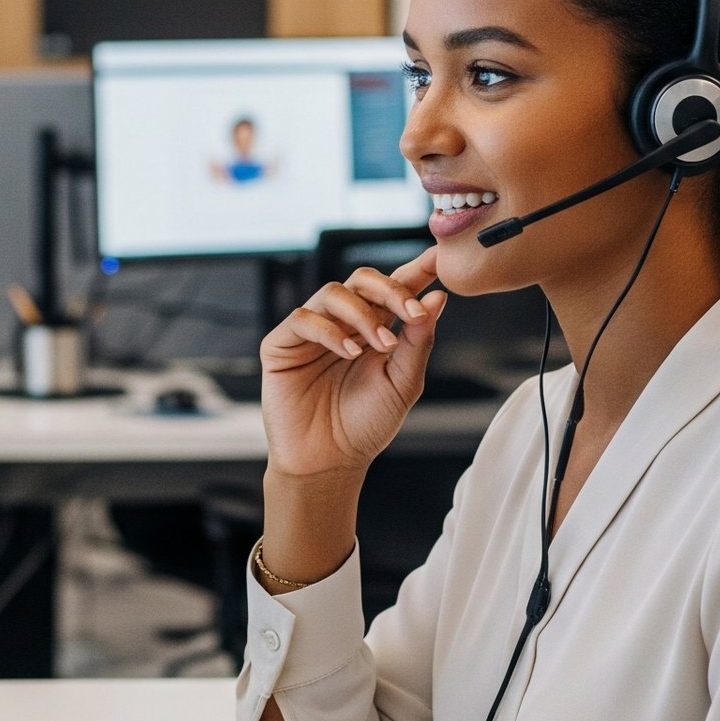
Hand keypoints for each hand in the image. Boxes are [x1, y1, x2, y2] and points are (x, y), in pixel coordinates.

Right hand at [259, 250, 445, 480]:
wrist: (329, 462)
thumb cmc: (366, 425)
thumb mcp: (403, 382)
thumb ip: (418, 340)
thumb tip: (437, 297)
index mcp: (374, 329)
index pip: (394, 290)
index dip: (415, 271)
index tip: (437, 258)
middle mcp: (342, 324)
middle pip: (363, 280)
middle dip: (392, 290)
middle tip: (412, 313)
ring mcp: (311, 332)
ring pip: (334, 292)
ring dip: (363, 313)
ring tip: (380, 345)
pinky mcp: (282, 344)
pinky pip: (304, 318)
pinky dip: (330, 330)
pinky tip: (348, 352)